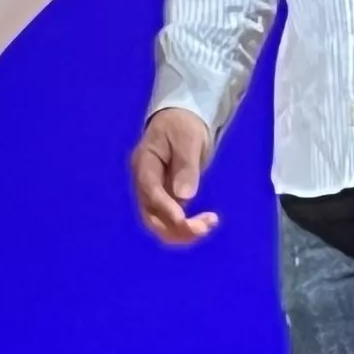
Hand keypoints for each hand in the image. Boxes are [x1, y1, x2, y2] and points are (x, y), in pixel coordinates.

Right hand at [132, 107, 217, 246]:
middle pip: (150, 215)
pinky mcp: (165, 199)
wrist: (181, 121)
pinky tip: (206, 223)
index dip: (165, 209)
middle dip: (174, 227)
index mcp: (144, 164)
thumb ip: (186, 166)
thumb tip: (184, 196)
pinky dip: (186, 227)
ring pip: (160, 223)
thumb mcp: (188, 139)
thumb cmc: (183, 125)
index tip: (184, 221)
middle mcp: (144, 183)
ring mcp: (153, 193)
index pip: (150, 191)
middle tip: (203, 228)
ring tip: (209, 224)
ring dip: (182, 232)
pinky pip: (170, 220)